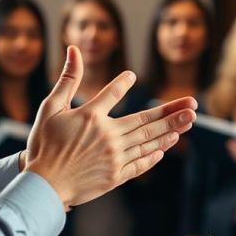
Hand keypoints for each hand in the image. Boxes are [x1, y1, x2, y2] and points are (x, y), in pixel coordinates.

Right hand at [24, 46, 197, 209]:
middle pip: (145, 120)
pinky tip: (165, 146)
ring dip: (170, 130)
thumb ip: (67, 78)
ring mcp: (114, 157)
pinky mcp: (115, 176)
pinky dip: (154, 154)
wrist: (42, 187)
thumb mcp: (50, 108)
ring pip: (148, 141)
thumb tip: (73, 49)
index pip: (113, 93)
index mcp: (90, 116)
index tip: (132, 76)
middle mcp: (107, 136)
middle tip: (193, 104)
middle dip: (172, 111)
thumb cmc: (43, 146)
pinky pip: (140, 163)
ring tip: (189, 121)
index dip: (123, 83)